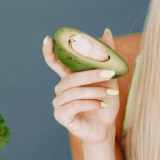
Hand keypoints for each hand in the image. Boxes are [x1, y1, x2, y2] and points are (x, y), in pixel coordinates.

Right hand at [42, 29, 120, 146]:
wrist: (105, 128)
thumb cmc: (105, 103)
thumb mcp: (109, 79)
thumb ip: (106, 57)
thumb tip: (107, 31)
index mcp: (69, 78)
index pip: (55, 63)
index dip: (49, 51)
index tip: (48, 39)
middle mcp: (61, 89)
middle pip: (72, 78)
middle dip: (92, 75)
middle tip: (110, 73)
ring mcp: (59, 103)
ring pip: (75, 92)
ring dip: (95, 91)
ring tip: (112, 94)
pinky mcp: (61, 116)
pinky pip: (75, 105)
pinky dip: (91, 103)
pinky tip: (102, 105)